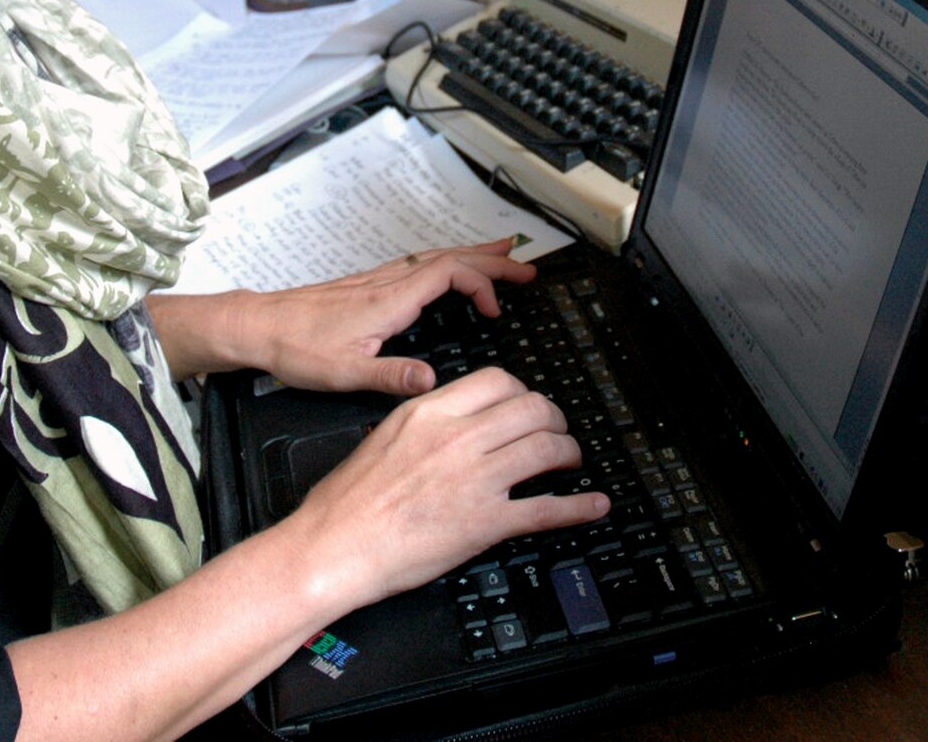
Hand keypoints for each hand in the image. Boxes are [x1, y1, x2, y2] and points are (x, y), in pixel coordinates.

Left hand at [170, 239, 534, 394]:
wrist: (257, 327)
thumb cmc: (295, 348)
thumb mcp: (345, 373)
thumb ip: (391, 377)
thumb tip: (433, 383)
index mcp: (388, 300)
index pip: (448, 273)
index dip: (481, 284)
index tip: (496, 309)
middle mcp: (386, 283)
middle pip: (449, 257)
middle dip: (491, 260)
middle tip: (526, 266)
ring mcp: (376, 281)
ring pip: (434, 257)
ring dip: (471, 255)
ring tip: (501, 255)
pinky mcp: (366, 285)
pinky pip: (418, 264)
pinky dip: (445, 262)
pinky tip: (447, 271)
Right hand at [281, 367, 608, 609]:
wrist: (333, 546)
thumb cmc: (345, 501)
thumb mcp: (382, 437)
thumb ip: (423, 423)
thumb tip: (451, 421)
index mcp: (429, 412)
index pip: (498, 380)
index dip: (523, 391)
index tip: (526, 404)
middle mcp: (457, 439)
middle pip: (532, 409)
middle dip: (554, 419)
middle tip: (557, 432)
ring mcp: (475, 480)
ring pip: (546, 449)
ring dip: (569, 453)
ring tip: (571, 460)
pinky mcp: (484, 523)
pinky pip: (546, 509)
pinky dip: (579, 508)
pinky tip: (594, 505)